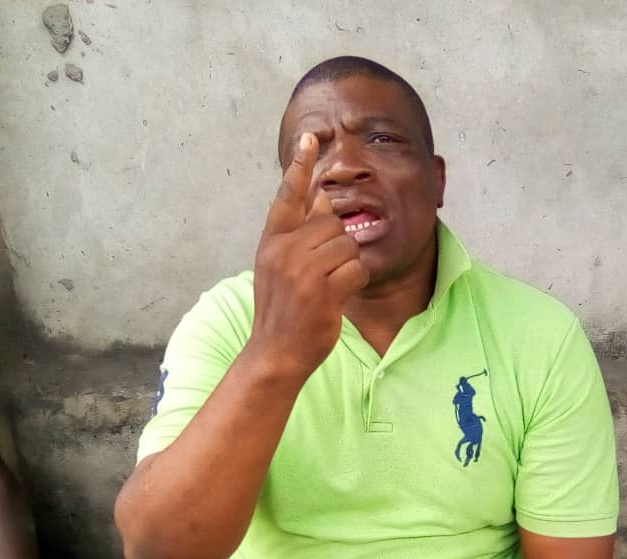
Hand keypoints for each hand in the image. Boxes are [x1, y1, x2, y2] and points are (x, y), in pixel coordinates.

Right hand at [249, 132, 368, 379]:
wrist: (275, 352)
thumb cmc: (283, 311)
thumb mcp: (279, 267)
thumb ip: (299, 233)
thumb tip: (322, 196)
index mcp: (271, 242)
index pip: (288, 197)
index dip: (300, 168)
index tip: (311, 139)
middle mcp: (283, 251)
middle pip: (331, 223)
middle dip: (338, 244)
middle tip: (326, 273)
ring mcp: (301, 270)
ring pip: (346, 245)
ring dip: (347, 266)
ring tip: (330, 287)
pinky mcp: (321, 291)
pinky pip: (356, 269)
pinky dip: (355, 282)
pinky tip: (339, 297)